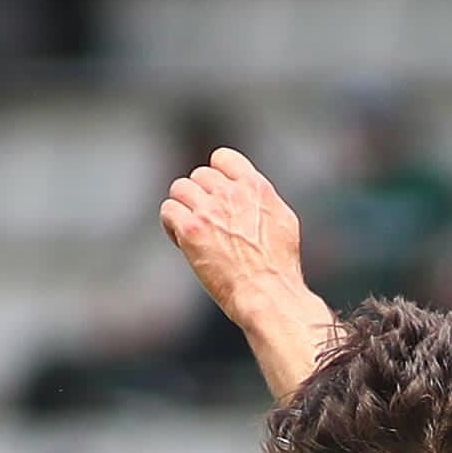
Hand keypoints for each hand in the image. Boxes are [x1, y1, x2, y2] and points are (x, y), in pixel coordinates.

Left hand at [159, 146, 306, 317]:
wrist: (268, 294)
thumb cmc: (278, 268)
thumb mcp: (283, 221)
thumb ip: (263, 200)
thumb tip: (252, 193)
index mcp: (255, 187)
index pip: (222, 158)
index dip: (216, 176)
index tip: (217, 196)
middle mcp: (231, 193)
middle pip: (199, 176)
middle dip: (200, 197)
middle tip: (207, 223)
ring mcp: (210, 210)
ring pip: (179, 188)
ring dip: (183, 208)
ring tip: (193, 231)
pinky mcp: (191, 230)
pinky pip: (168, 210)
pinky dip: (172, 225)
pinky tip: (182, 241)